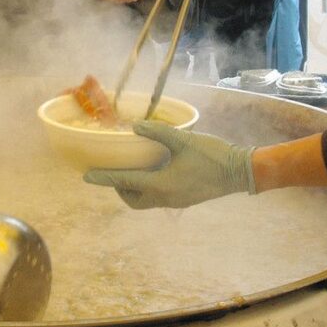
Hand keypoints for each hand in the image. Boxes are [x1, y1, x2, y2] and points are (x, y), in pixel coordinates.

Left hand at [83, 121, 256, 208]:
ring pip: (145, 201)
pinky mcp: (184, 198)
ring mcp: (175, 201)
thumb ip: (158, 132)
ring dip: (134, 189)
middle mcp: (165, 197)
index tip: (86, 176)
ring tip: (131, 170)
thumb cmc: (213, 155)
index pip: (125, 182)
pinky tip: (153, 170)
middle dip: (119, 188)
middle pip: (133, 200)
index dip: (104, 178)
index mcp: (162, 185)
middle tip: (113, 171)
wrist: (241, 172)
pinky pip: (158, 197)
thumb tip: (135, 126)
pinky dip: (148, 187)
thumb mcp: (184, 140)